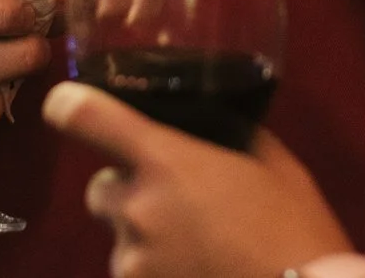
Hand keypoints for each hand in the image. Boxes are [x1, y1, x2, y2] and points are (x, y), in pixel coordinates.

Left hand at [44, 82, 352, 277]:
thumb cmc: (296, 228)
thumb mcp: (272, 164)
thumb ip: (231, 136)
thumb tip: (213, 123)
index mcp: (163, 160)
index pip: (80, 115)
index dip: (68, 104)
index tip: (72, 105)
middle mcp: (135, 210)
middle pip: (99, 189)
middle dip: (128, 192)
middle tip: (176, 204)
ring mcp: (133, 264)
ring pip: (120, 241)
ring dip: (147, 240)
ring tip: (200, 250)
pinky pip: (136, 277)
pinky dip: (158, 275)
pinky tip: (200, 274)